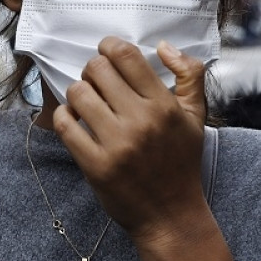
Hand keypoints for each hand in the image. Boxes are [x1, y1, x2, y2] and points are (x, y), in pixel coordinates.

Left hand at [53, 36, 233, 260]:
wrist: (170, 215)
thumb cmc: (181, 162)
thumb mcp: (196, 117)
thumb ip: (190, 75)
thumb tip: (164, 46)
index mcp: (165, 106)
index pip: (126, 56)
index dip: (109, 46)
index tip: (106, 52)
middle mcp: (141, 121)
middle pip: (97, 70)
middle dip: (92, 70)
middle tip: (96, 80)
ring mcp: (117, 144)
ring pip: (78, 93)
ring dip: (78, 92)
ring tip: (86, 102)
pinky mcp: (96, 165)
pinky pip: (65, 125)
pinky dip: (64, 116)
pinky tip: (75, 120)